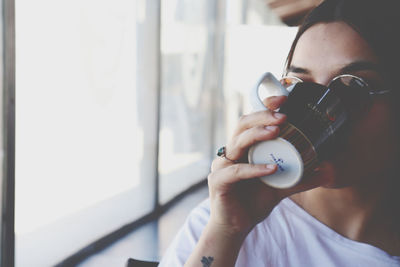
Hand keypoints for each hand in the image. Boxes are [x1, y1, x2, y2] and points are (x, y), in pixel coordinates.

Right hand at [208, 96, 327, 236]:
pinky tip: (271, 169)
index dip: (264, 108)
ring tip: (276, 132)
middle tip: (283, 116)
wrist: (237, 226)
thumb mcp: (282, 187)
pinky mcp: (218, 181)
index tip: (283, 99)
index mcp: (244, 149)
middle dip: (262, 116)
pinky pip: (235, 171)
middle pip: (241, 125)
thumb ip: (301, 178)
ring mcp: (222, 166)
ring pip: (236, 143)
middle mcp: (231, 153)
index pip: (251, 121)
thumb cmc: (254, 201)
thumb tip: (327, 170)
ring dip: (256, 135)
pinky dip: (253, 169)